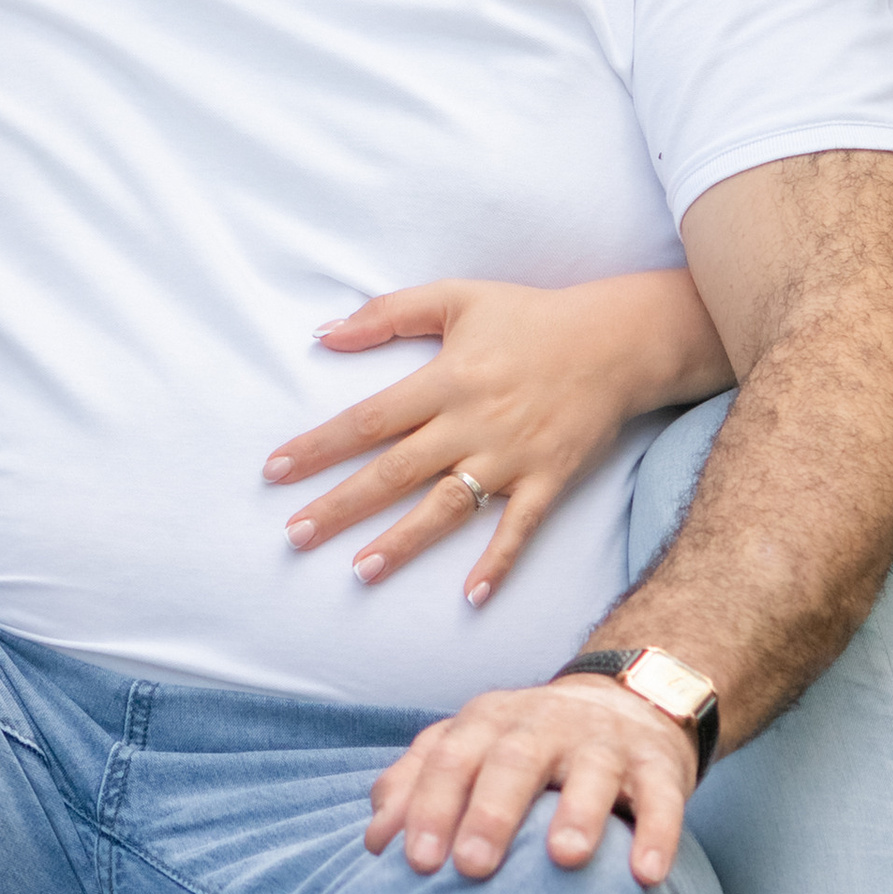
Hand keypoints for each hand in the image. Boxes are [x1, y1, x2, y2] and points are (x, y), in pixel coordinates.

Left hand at [267, 274, 724, 605]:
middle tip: (296, 535)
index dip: (319, 446)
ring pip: (448, 506)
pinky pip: (520, 528)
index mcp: (444, 379)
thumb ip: (387, 314)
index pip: (368, 420)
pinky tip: (471, 596)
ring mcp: (511, 457)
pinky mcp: (549, 479)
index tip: (275, 471)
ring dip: (403, 542)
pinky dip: (497, 562)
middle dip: (342, 505)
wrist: (616, 340)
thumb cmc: (528, 317)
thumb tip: (323, 334)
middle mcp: (472, 423)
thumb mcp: (455, 297)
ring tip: (360, 571)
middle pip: (395, 471)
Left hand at [365, 674, 697, 886]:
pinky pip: (660, 797)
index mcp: (486, 721)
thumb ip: (419, 782)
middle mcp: (540, 724)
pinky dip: (656, 833)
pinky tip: (645, 874)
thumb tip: (375, 838)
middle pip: (509, 761)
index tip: (412, 862)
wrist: (626, 700)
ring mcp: (601, 741)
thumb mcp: (471, 746)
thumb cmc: (529, 742)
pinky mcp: (656, 764)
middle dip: (488, 813)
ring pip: (586, 771)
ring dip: (576, 813)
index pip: (447, 759)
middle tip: (471, 867)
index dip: (427, 806)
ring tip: (564, 859)